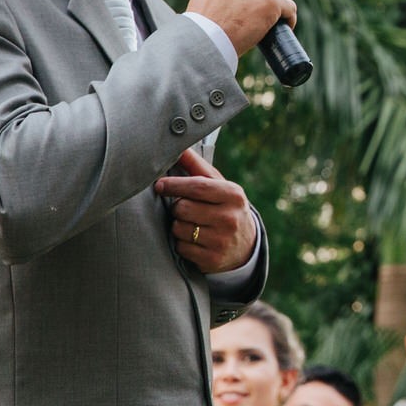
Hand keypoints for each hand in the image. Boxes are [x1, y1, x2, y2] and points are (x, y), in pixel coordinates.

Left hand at [157, 147, 258, 272]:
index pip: (197, 187)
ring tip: (191, 224)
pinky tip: (194, 240)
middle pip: (183, 208)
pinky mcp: (213, 259)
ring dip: (178, 226)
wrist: (246, 244)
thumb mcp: (219, 185)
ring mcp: (222, 240)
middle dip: (177, 207)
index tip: (159, 185)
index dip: (174, 185)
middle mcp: (230, 218)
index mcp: (233, 195)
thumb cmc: (225, 207)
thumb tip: (178, 146)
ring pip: (179, 229)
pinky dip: (182, 243)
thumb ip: (197, 167)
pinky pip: (181, 248)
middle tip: (184, 208)